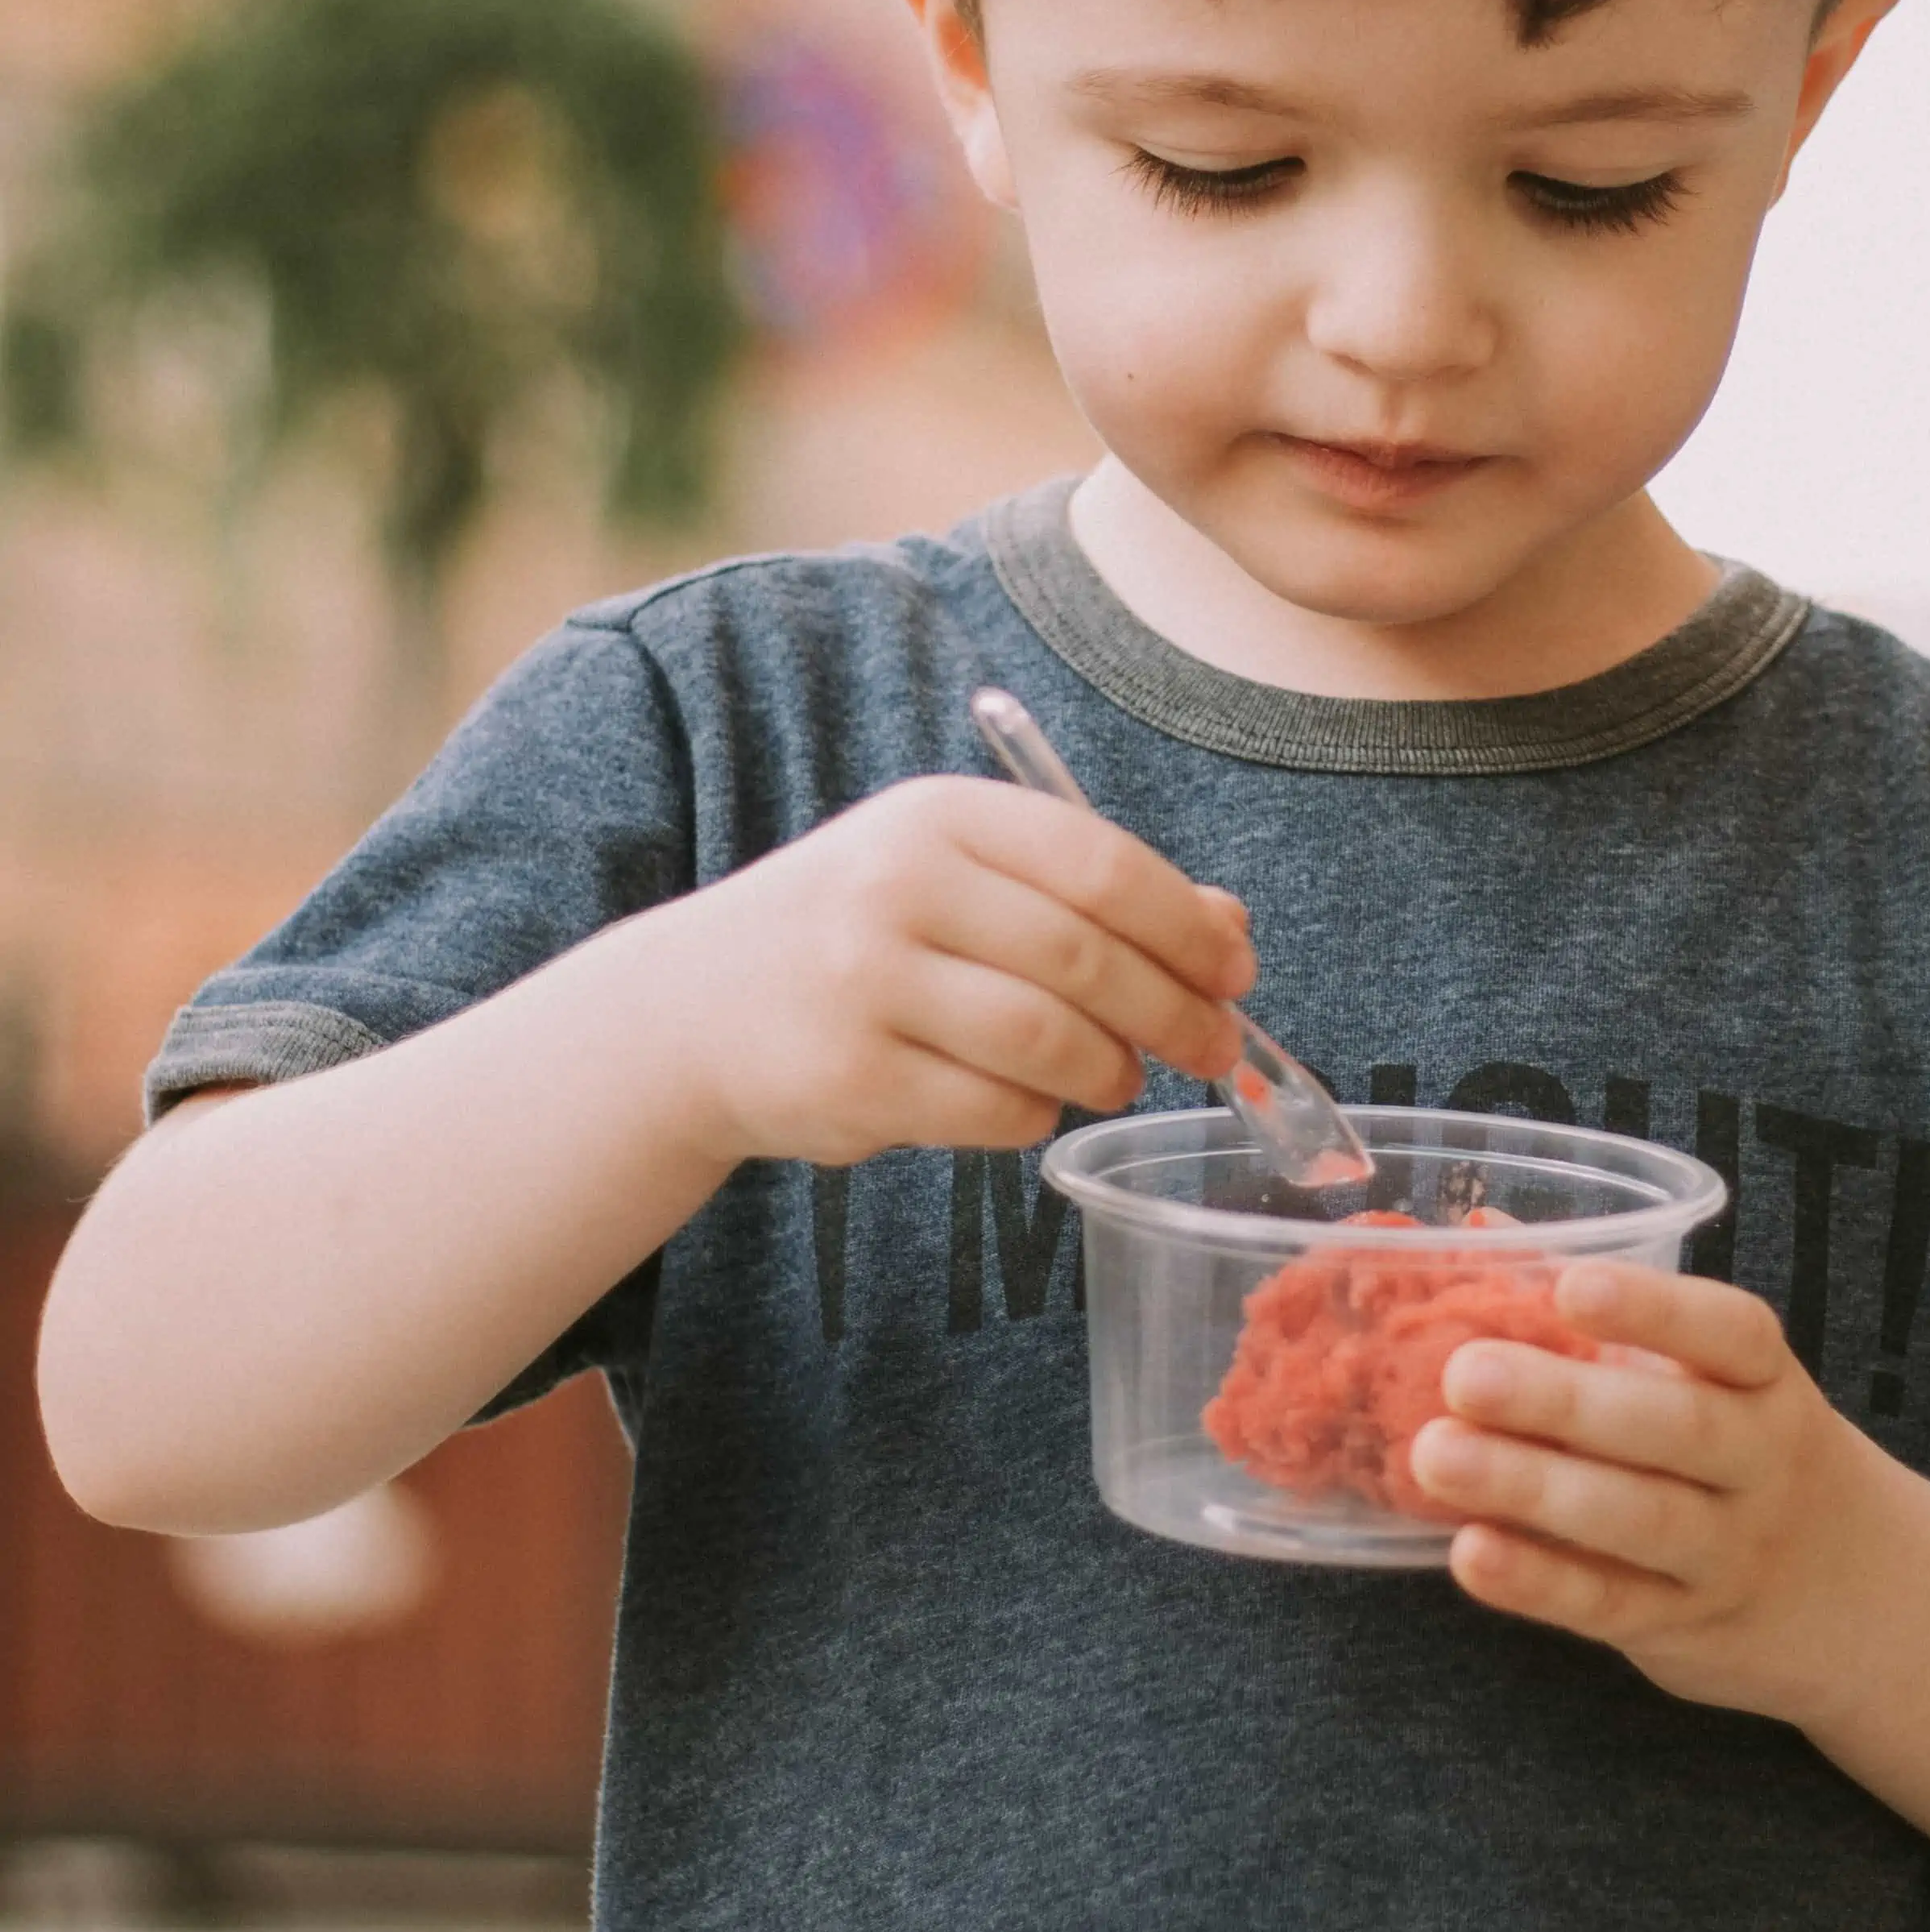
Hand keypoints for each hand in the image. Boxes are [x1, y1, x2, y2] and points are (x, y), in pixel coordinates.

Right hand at [644, 776, 1256, 1171]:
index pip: (1101, 863)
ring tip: (1117, 1074)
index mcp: (940, 817)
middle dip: (1174, 1010)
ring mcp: (866, 984)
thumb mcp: (960, 878)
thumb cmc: (860, 935)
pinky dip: (1037, 1115)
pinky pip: (994, 1109)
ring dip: (1109, 1069)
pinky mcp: (851, 1078)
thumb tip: (1229, 930)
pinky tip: (1032, 1101)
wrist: (692, 1009)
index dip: (1187, 925)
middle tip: (1214, 1046)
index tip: (1235, 970)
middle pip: (1086, 955)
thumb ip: (1089, 891)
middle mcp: (898, 886)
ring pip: (1048, 1040)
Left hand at [1407, 1262, 1896, 1720]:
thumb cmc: (1749, 1449)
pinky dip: (1539, 1581)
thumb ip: (1609, 1312)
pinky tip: (1471, 1552)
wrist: (1865, 1596)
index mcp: (1766, 1382)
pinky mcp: (1684, 1626)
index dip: (1655, 1309)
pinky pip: (1611, 1603)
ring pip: (1638, 1518)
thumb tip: (1482, 1233)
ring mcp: (1728, 1553)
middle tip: (1464, 1375)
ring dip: (1533, 1487)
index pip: (1731, 1335)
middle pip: (1675, 1428)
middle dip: (1564, 1400)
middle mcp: (1761, 1465)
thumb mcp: (1719, 1379)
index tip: (1572, 1287)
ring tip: (1436, 1455)